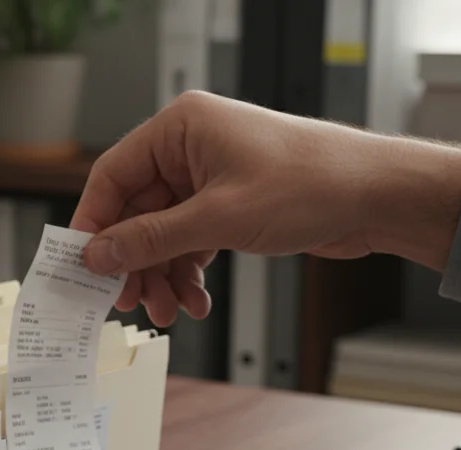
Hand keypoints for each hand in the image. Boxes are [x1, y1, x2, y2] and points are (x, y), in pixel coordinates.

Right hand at [71, 91, 460, 325]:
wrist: (378, 197)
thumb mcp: (219, 218)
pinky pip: (190, 242)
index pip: (113, 175)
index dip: (94, 224)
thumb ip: (151, 239)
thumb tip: (98, 254)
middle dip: (135, 263)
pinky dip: (188, 273)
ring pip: (162, 235)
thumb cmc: (314, 183)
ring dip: (162, 276)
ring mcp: (210, 178)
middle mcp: (191, 148)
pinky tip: (195, 300)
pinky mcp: (229, 205)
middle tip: (130, 301)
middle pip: (136, 213)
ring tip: (169, 311)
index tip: (82, 265)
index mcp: (181, 127)